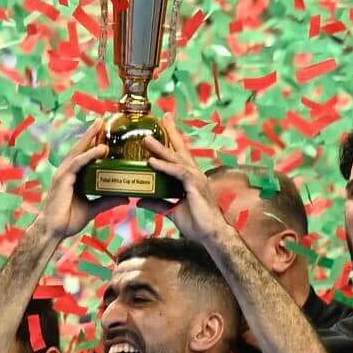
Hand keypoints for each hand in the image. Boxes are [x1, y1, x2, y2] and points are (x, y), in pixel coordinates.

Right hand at [37, 121, 132, 241]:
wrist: (53, 231)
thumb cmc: (68, 220)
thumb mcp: (93, 209)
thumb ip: (107, 201)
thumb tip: (125, 197)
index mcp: (73, 177)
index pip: (84, 155)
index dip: (93, 143)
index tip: (104, 133)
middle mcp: (67, 172)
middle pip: (80, 148)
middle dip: (91, 133)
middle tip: (102, 120)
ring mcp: (64, 174)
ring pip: (78, 151)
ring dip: (90, 138)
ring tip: (101, 126)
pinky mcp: (63, 179)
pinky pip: (78, 163)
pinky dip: (89, 155)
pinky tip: (100, 149)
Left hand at [142, 117, 227, 242]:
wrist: (212, 235)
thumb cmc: (197, 224)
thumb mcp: (171, 211)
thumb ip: (157, 203)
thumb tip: (140, 199)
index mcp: (191, 178)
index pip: (180, 156)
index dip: (172, 141)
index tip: (164, 126)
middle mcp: (195, 175)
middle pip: (181, 149)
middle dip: (171, 132)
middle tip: (162, 117)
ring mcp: (197, 179)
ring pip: (177, 159)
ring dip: (161, 148)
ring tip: (146, 140)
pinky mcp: (195, 186)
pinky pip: (178, 172)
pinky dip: (165, 166)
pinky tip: (152, 162)